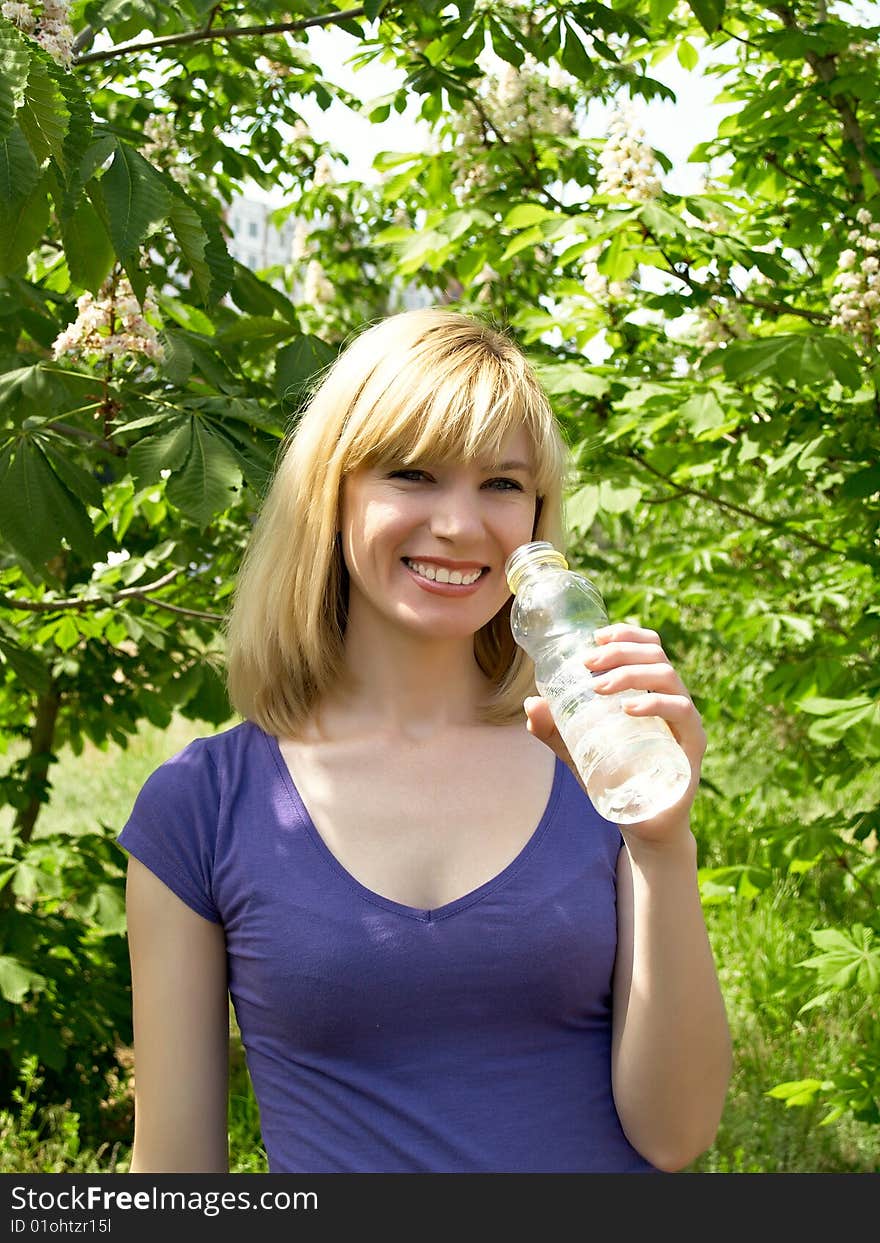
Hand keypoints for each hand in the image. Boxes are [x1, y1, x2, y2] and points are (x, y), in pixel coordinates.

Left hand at [523, 623, 705, 842]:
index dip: (626, 634)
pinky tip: (630, 708)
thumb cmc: (614, 777)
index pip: (648, 647)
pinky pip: (681, 711)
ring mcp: (684, 719)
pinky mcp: (693, 743)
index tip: (595, 637)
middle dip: (619, 651)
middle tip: (587, 664)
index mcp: (650, 689)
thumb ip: (554, 729)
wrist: (643, 822)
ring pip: (667, 676)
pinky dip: (655, 703)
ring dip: (630, 674)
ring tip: (598, 687)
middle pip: (655, 655)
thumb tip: (530, 704)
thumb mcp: (577, 749)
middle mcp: (671, 697)